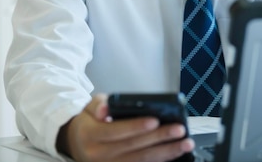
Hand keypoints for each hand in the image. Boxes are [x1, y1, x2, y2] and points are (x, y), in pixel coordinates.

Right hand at [57, 94, 193, 161]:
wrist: (76, 143)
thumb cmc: (90, 122)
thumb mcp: (90, 107)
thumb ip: (99, 105)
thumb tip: (105, 109)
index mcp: (90, 135)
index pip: (115, 131)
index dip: (136, 126)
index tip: (155, 120)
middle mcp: (98, 155)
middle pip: (133, 147)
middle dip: (159, 138)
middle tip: (179, 130)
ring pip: (140, 161)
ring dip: (166, 153)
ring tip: (185, 144)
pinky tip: (174, 155)